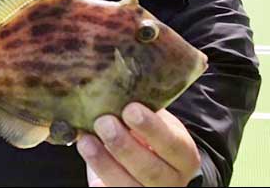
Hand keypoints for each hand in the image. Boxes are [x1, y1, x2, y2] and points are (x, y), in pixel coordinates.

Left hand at [76, 103, 200, 186]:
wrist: (149, 165)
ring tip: (86, 140)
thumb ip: (144, 114)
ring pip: (128, 186)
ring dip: (104, 162)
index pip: (172, 143)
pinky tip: (89, 164)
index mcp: (184, 156)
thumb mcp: (155, 125)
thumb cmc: (149, 138)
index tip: (130, 109)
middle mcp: (171, 181)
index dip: (152, 128)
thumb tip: (119, 91)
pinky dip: (100, 182)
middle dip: (124, 145)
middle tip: (103, 122)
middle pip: (150, 169)